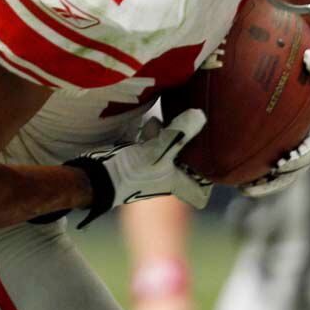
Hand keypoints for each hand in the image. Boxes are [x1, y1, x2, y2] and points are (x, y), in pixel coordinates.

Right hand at [68, 110, 211, 227]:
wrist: (94, 177)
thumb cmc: (129, 172)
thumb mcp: (158, 151)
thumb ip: (179, 134)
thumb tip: (201, 115)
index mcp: (174, 184)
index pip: (199, 193)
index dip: (208, 181)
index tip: (216, 161)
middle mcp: (163, 179)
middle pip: (184, 167)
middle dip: (189, 149)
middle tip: (199, 129)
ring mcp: (147, 170)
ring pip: (166, 153)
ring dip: (170, 137)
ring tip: (175, 117)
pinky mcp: (133, 160)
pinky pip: (149, 146)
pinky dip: (152, 134)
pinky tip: (150, 120)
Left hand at [240, 50, 309, 196]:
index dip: (297, 159)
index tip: (280, 164)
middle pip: (293, 172)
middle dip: (273, 182)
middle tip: (248, 187)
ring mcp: (305, 150)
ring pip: (285, 174)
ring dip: (264, 183)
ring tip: (240, 188)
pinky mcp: (296, 147)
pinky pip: (277, 160)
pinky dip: (261, 167)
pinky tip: (238, 168)